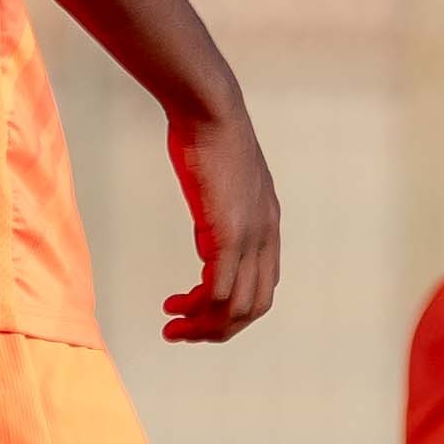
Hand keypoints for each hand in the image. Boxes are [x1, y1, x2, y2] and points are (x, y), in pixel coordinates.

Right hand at [159, 100, 286, 344]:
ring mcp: (250, 237)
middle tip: (184, 333)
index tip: (200, 312)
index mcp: (268, 226)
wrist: (210, 110)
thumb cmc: (209, 139)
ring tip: (174, 328)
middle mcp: (266, 236)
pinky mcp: (229, 233)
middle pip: (255, 307)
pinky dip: (197, 308)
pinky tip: (174, 306)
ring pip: (238, 307)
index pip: (263, 287)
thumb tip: (209, 242)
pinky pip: (220, 290)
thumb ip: (222, 216)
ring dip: (205, 326)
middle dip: (219, 328)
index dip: (234, 310)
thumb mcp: (222, 186)